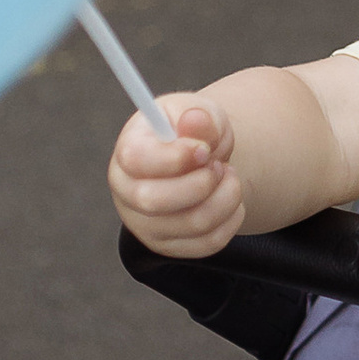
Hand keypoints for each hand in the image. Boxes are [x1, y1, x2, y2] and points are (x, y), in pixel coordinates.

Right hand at [108, 96, 243, 256]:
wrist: (203, 159)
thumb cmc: (193, 133)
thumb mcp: (197, 112)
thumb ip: (198, 117)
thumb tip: (194, 121)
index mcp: (127, 152)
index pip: (136, 160)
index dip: (175, 157)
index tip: (204, 150)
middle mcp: (127, 193)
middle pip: (155, 201)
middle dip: (201, 182)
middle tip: (219, 166)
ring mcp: (145, 225)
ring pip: (191, 224)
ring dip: (226, 197)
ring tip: (229, 176)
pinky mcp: (169, 246)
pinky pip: (208, 243)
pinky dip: (231, 218)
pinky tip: (229, 198)